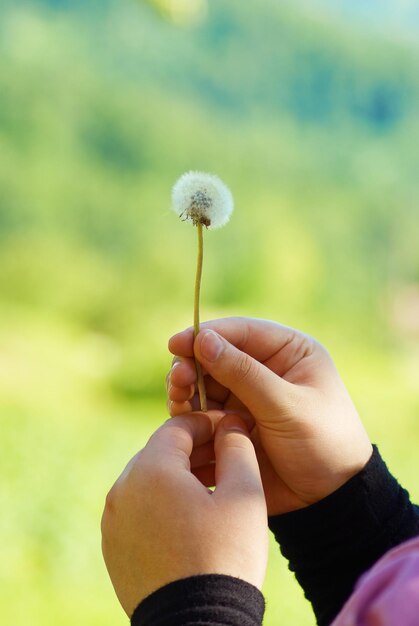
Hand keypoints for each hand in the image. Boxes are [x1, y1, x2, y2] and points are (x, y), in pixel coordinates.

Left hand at [101, 411, 267, 616]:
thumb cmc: (225, 557)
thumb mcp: (243, 494)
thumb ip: (237, 448)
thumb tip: (231, 425)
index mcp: (151, 470)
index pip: (178, 427)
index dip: (208, 423)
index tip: (230, 429)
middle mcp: (122, 489)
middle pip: (160, 452)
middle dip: (193, 449)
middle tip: (225, 457)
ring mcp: (113, 520)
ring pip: (148, 480)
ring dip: (177, 476)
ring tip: (211, 488)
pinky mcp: (113, 546)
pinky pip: (138, 509)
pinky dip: (161, 502)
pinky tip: (189, 517)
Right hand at [168, 317, 372, 514]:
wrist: (329, 500)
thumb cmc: (323, 443)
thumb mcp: (286, 406)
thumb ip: (243, 373)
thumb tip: (203, 339)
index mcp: (288, 352)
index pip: (240, 332)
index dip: (205, 335)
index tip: (176, 344)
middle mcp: (265, 369)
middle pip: (215, 355)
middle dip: (192, 365)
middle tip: (178, 380)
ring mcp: (246, 397)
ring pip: (204, 384)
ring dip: (185, 389)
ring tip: (177, 400)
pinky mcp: (233, 425)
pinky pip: (203, 412)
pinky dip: (189, 414)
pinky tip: (182, 420)